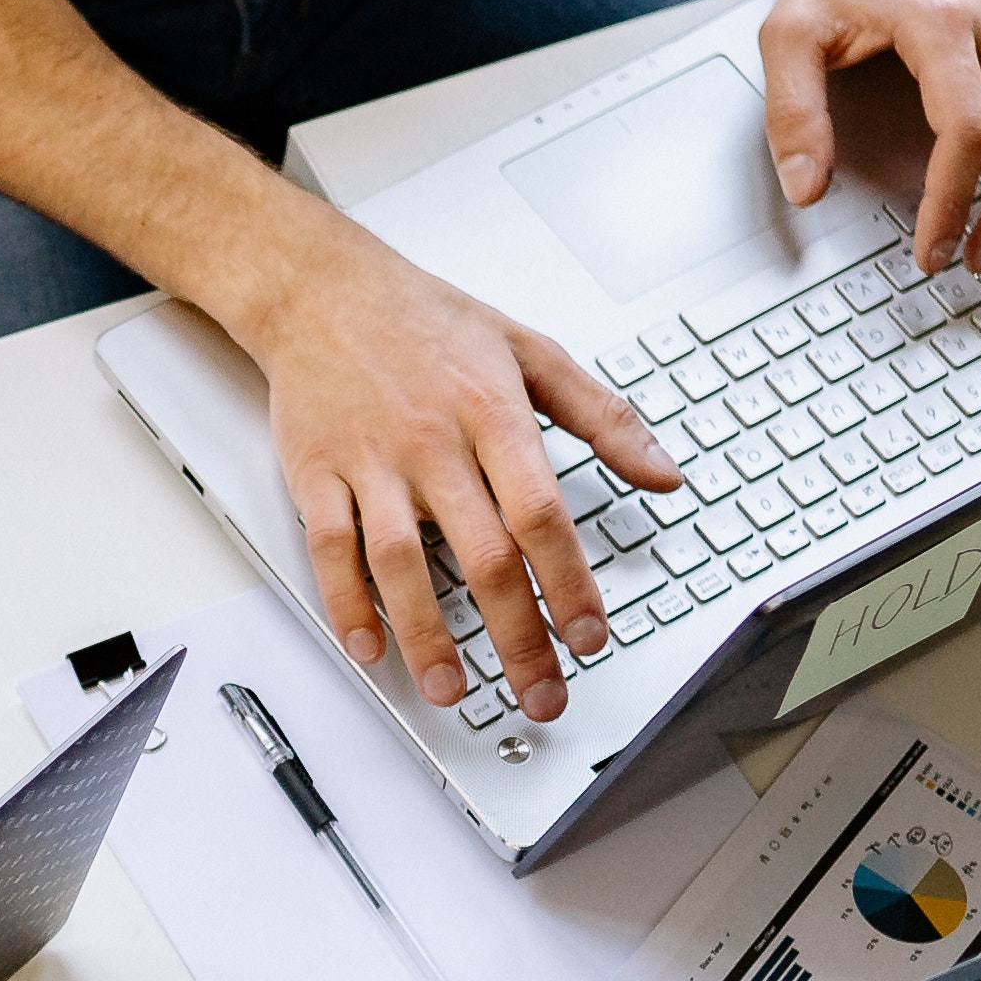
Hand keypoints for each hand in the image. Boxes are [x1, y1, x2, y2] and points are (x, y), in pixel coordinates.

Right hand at [222, 200, 662, 721]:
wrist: (322, 289)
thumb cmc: (426, 320)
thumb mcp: (531, 350)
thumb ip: (604, 416)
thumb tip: (664, 473)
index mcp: (492, 413)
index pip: (541, 513)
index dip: (569, 584)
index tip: (589, 636)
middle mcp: (432, 442)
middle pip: (483, 557)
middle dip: (517, 637)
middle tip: (540, 691)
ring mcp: (370, 462)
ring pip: (401, 564)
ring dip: (429, 637)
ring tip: (454, 690)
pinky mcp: (316, 474)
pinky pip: (330, 549)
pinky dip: (347, 605)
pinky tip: (371, 646)